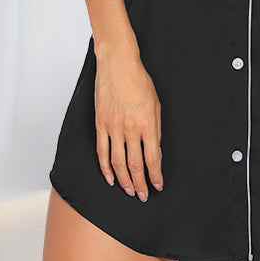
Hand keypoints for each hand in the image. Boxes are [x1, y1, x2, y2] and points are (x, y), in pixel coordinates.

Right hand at [94, 39, 163, 198]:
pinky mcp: (100, 124)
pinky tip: (111, 178)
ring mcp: (113, 128)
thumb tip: (155, 150)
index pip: (152, 159)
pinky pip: (102, 151)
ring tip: (129, 191)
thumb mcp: (156, 105)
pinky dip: (106, 168)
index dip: (156, 176)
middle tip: (143, 195)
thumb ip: (156, 129)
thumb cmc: (139, 81)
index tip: (158, 185)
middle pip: (135, 165)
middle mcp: (130, 129)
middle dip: (141, 184)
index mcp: (147, 124)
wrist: (118, 64)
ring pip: (118, 163)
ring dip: (124, 180)